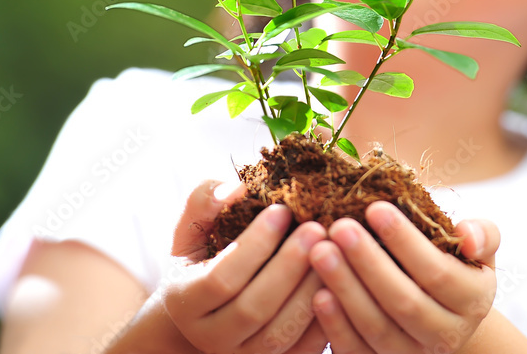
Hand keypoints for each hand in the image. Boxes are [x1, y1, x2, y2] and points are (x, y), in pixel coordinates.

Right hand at [162, 179, 330, 353]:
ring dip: (311, 290)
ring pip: (282, 333)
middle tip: (317, 227)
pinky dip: (326, 316)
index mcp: (185, 301)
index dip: (254, 244)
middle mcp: (211, 337)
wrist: (211, 311)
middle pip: (254, 308)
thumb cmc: (205, 257)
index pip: (220, 278)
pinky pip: (305, 349)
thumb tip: (235, 188)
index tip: (282, 209)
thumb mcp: (193, 229)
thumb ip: (204, 201)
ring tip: (334, 250)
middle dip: (289, 265)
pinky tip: (341, 279)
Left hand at [309, 201, 498, 353]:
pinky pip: (358, 352)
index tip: (375, 207)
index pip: (438, 272)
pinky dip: (336, 326)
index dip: (406, 241)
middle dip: (369, 262)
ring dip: (347, 289)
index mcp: (473, 300)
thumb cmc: (452, 266)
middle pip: (405, 302)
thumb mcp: (476, 250)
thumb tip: (468, 235)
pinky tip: (318, 295)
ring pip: (377, 328)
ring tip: (321, 252)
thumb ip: (483, 235)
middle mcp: (446, 334)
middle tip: (339, 226)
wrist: (439, 317)